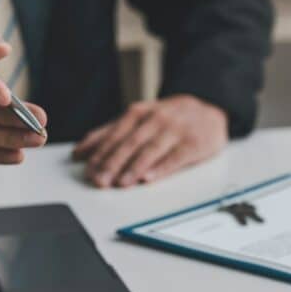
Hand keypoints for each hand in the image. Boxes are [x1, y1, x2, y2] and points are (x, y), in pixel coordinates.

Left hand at [72, 95, 227, 187]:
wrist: (209, 108)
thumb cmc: (169, 118)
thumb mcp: (139, 118)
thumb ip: (110, 133)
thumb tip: (81, 151)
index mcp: (138, 113)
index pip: (115, 135)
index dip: (100, 153)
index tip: (88, 169)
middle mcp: (156, 119)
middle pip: (130, 143)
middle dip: (113, 163)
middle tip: (100, 181)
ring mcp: (176, 130)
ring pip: (151, 150)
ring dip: (134, 167)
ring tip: (121, 183)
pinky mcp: (194, 143)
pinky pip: (176, 157)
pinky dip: (161, 168)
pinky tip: (149, 178)